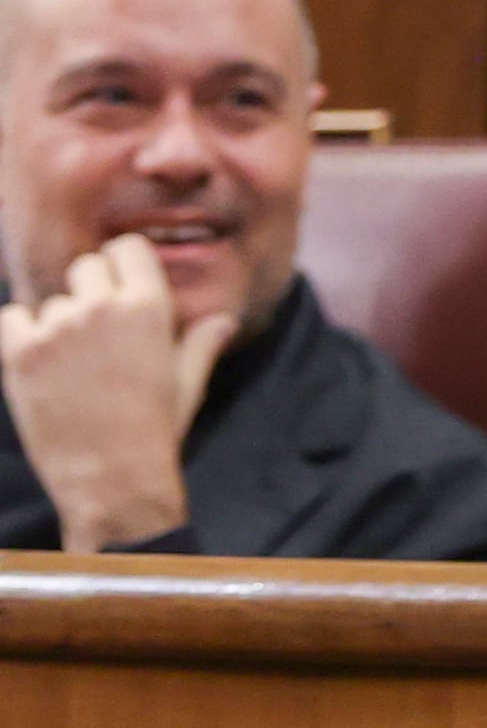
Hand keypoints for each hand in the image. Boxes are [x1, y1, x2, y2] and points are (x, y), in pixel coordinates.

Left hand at [0, 235, 226, 552]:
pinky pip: (13, 318)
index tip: (121, 286)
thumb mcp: (186, 383)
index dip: (123, 266)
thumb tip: (224, 320)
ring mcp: (57, 328)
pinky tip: (42, 366)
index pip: (126, 249)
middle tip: (97, 333)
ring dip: (58, 323)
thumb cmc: (155, 431)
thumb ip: (200, 343)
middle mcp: (102, 308)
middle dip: (91, 291)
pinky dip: (22, 335)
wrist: (112, 479)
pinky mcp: (20, 352)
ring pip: (51, 301)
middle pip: (85, 267)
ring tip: (73, 366)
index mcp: (150, 308)